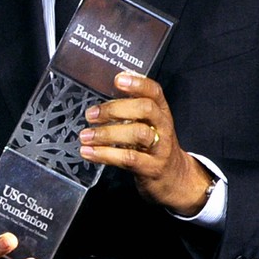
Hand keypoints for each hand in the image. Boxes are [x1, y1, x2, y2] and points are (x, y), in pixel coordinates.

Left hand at [78, 73, 213, 213]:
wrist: (173, 178)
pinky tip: (88, 152)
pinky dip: (104, 154)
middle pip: (145, 109)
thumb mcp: (147, 125)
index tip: (118, 80)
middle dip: (115, 109)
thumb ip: (130, 110)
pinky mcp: (151, 168)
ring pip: (138, 134)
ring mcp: (160, 148)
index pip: (154, 92)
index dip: (138, 84)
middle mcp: (163, 127)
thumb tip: (99, 98)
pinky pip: (128, 158)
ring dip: (107, 133)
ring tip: (85, 136)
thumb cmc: (152, 146)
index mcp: (161, 112)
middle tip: (91, 114)